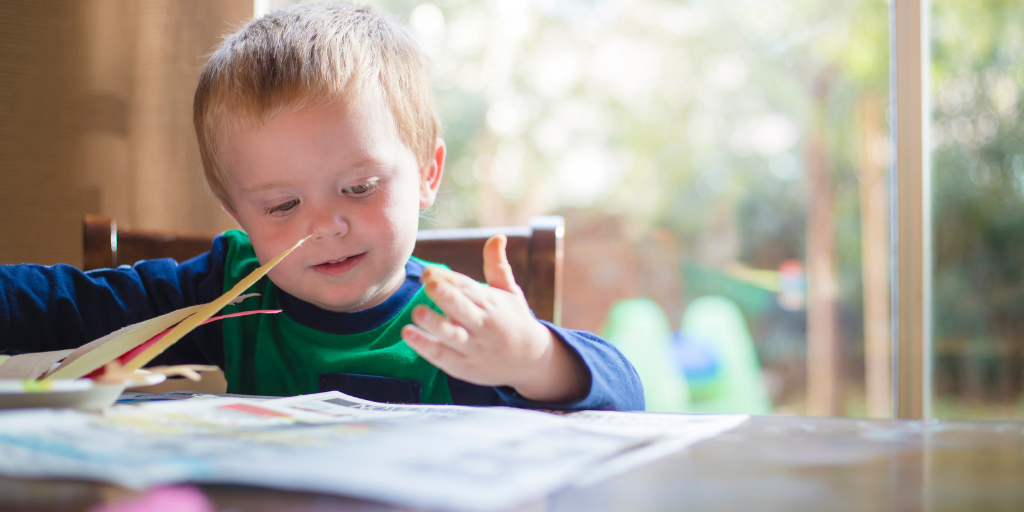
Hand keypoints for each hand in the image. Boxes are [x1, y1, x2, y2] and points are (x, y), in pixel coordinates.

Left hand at [401, 234, 589, 402]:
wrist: (531, 359)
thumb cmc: (515, 319)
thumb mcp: (510, 292)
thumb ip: (498, 265)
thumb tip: (498, 236)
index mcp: (491, 303)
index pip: (468, 288)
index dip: (448, 279)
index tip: (429, 272)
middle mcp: (482, 324)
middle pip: (462, 308)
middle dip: (445, 295)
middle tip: (428, 283)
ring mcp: (473, 346)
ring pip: (452, 334)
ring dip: (434, 323)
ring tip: (417, 312)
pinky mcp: (463, 365)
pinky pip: (442, 355)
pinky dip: (425, 346)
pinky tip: (408, 334)